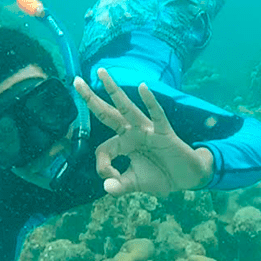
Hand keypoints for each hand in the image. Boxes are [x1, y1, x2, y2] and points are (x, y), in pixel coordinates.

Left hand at [74, 68, 213, 195]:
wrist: (186, 179)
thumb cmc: (160, 176)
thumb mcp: (135, 184)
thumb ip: (120, 186)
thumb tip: (106, 187)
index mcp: (124, 144)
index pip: (103, 148)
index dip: (102, 165)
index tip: (110, 178)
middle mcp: (132, 133)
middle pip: (107, 113)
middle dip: (91, 99)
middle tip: (75, 81)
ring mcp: (147, 130)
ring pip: (126, 108)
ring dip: (113, 90)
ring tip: (101, 73)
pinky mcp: (164, 132)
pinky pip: (156, 114)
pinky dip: (150, 101)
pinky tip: (143, 87)